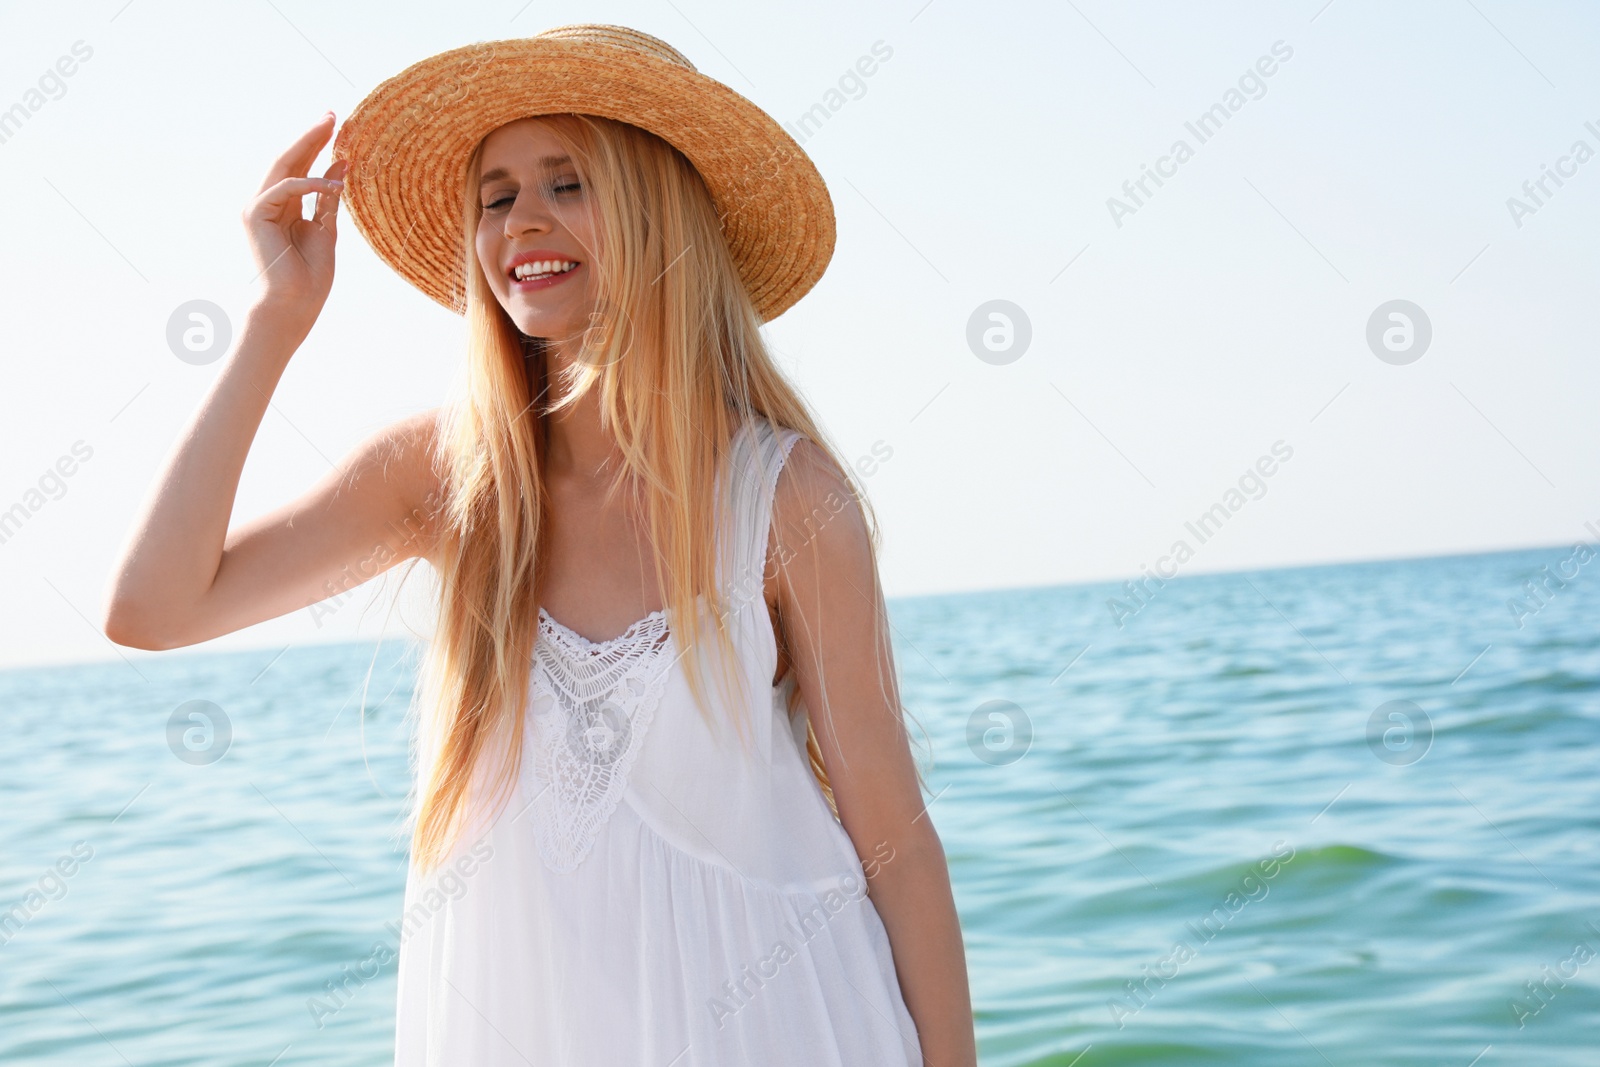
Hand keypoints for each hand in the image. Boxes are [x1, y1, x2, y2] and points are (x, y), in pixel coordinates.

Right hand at [244, 112, 346, 324]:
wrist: (295, 301)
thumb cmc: (311, 273)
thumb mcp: (327, 228)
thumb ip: (329, 198)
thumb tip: (342, 164)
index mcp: (284, 206)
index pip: (300, 168)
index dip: (316, 146)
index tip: (337, 126)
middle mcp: (267, 202)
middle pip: (289, 160)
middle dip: (311, 136)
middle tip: (331, 114)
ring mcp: (258, 207)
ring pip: (283, 167)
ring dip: (308, 146)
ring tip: (331, 128)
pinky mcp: (255, 214)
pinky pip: (285, 188)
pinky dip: (309, 183)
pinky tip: (333, 183)